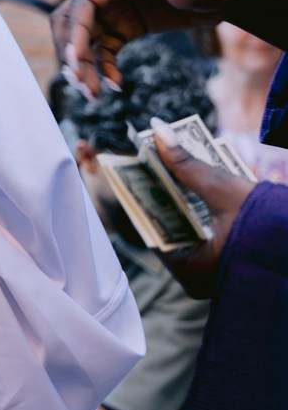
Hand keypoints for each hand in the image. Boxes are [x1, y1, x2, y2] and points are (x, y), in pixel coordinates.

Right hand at [51, 0, 259, 95]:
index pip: (85, 1)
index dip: (76, 30)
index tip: (74, 60)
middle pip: (72, 20)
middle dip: (71, 51)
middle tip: (79, 82)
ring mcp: (113, 10)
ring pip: (82, 39)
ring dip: (81, 65)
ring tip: (91, 94)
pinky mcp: (121, 29)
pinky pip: (101, 51)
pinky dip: (102, 70)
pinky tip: (116, 86)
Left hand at [151, 122, 254, 298]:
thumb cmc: (269, 226)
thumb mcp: (224, 191)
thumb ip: (188, 163)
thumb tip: (158, 130)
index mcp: (188, 270)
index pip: (151, 228)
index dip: (145, 196)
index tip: (139, 169)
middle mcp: (195, 279)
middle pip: (168, 229)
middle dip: (164, 196)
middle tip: (155, 164)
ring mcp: (212, 276)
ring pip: (186, 232)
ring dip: (182, 203)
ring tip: (173, 171)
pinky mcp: (227, 267)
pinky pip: (205, 239)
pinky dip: (201, 215)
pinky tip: (198, 189)